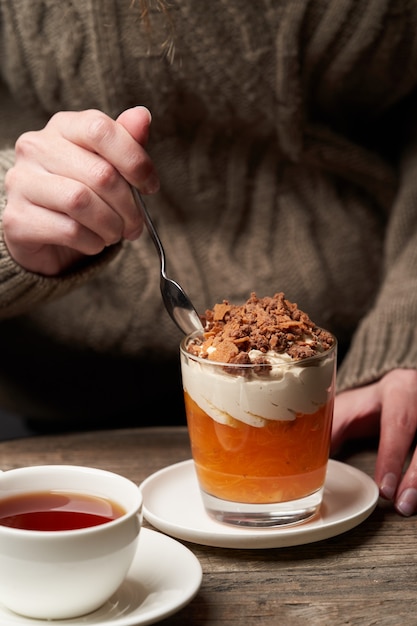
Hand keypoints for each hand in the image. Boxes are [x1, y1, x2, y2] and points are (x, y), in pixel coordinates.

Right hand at [3, 106, 158, 274]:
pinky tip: (95, 242)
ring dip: (111, 225)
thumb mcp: (106, 165)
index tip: (150, 187)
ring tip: (115, 233)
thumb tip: (142, 116)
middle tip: (135, 224)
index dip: (135, 161)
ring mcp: (21, 182)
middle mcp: (35, 148)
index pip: (101, 129)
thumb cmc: (80, 193)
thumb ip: (125, 143)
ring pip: (81, 202)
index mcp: (62, 127)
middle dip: (129, 206)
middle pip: (99, 173)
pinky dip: (93, 242)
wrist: (43, 235)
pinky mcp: (18, 218)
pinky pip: (69, 230)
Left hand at [332, 369, 416, 515]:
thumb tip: (306, 453)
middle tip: (402, 504)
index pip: (398, 424)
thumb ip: (333, 427)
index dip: (392, 457)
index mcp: (397, 390)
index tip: (385, 488)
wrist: (402, 389)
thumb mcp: (350, 408)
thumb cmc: (372, 404)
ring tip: (410, 506)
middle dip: (415, 476)